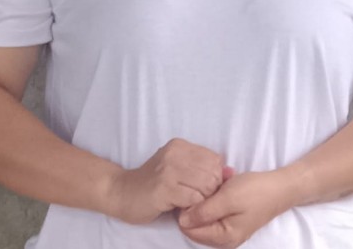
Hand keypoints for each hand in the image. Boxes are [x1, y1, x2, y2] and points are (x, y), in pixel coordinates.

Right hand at [109, 138, 225, 224]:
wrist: (122, 193)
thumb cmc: (152, 183)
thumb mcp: (177, 169)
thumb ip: (201, 169)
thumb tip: (231, 172)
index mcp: (180, 145)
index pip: (214, 159)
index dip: (214, 177)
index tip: (203, 188)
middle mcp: (175, 153)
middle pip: (212, 172)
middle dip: (211, 190)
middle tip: (197, 198)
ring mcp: (169, 169)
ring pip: (206, 185)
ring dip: (202, 200)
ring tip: (190, 203)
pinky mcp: (164, 188)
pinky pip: (194, 198)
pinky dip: (193, 206)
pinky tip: (182, 207)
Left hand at [178, 170, 287, 247]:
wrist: (279, 187)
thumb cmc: (254, 191)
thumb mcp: (227, 198)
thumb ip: (204, 212)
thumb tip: (182, 221)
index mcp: (223, 238)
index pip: (191, 231)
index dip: (186, 210)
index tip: (191, 190)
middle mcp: (224, 239)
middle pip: (197, 225)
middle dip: (198, 204)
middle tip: (207, 184)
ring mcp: (229, 230)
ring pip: (205, 216)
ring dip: (207, 198)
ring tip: (217, 183)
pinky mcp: (232, 219)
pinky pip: (214, 211)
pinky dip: (214, 197)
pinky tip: (222, 184)